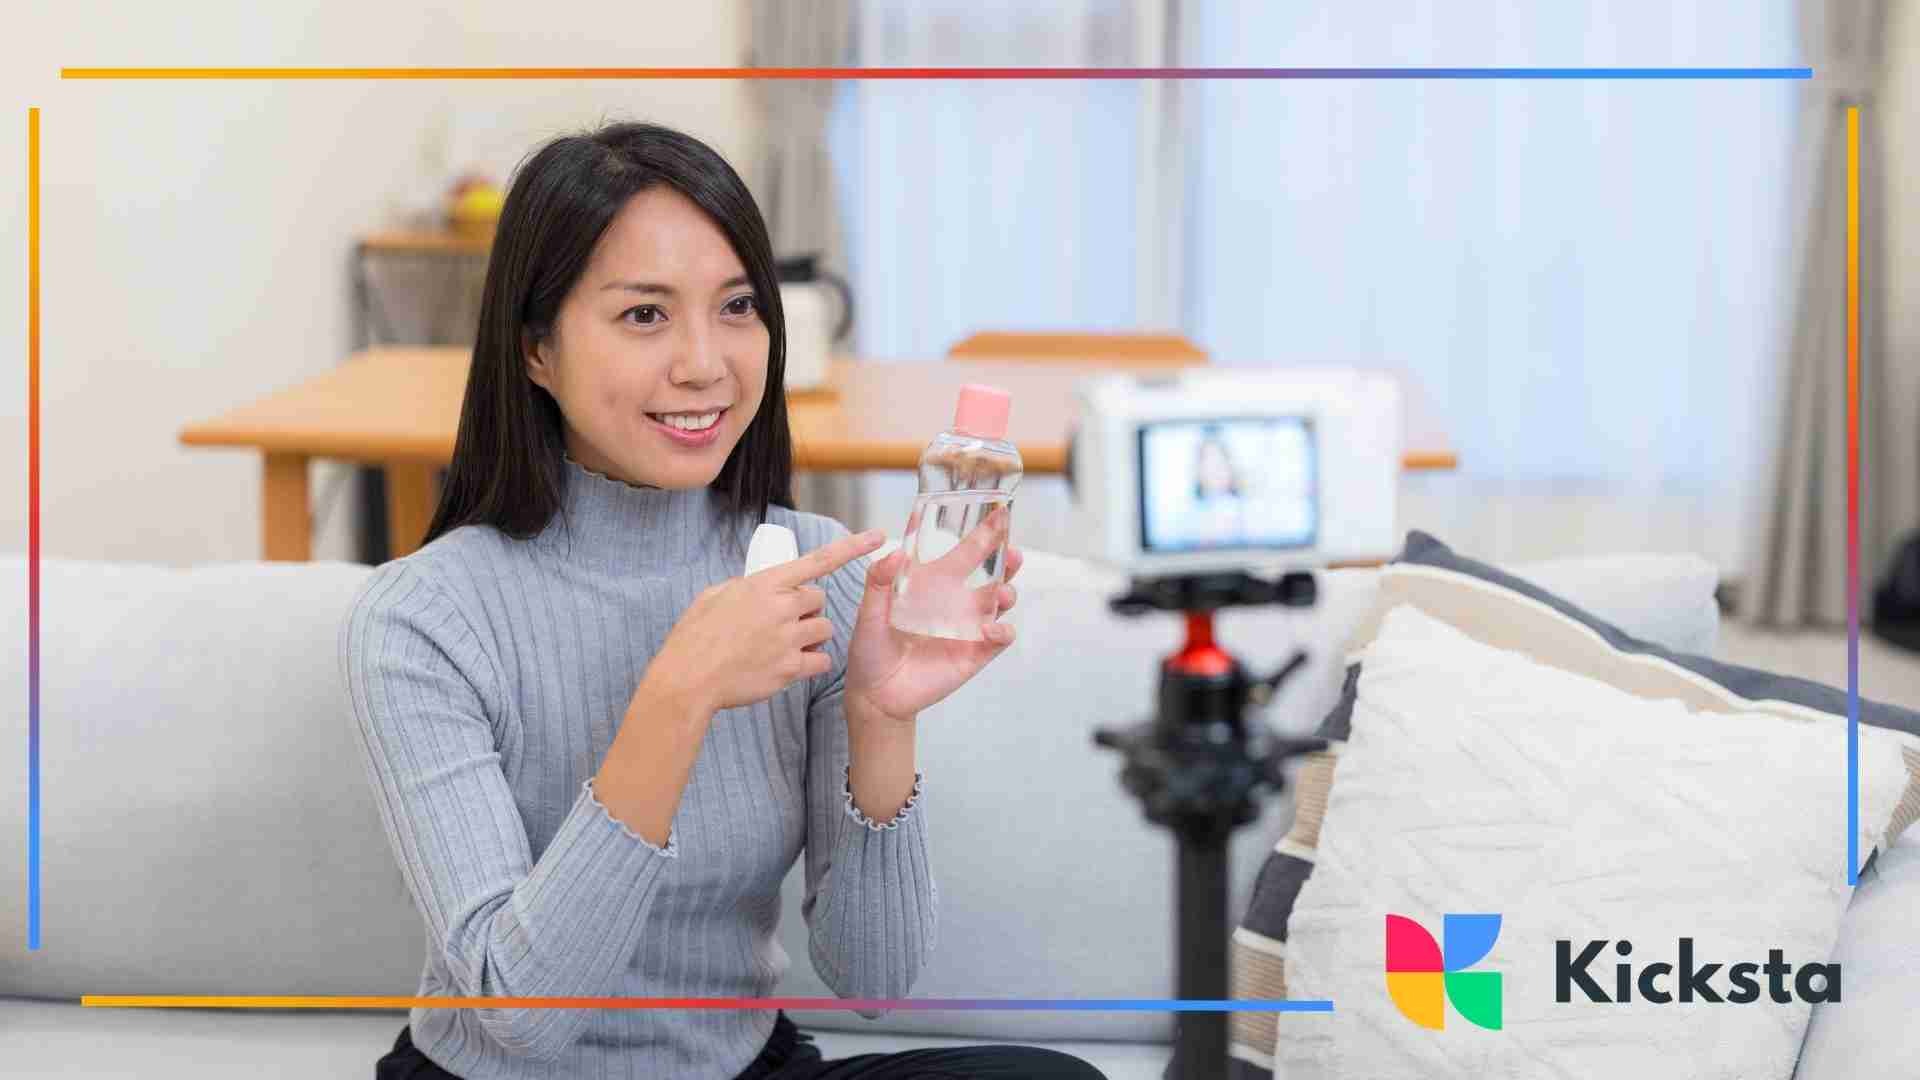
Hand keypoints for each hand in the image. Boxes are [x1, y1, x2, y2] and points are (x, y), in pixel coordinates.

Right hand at [640, 528, 887, 715]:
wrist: (688, 678)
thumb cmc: (695, 636)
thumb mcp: (715, 596)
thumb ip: (746, 587)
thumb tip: (761, 588)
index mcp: (764, 583)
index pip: (818, 560)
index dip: (852, 547)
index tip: (879, 536)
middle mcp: (782, 607)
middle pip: (819, 600)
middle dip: (806, 609)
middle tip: (781, 622)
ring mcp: (789, 638)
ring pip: (824, 630)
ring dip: (810, 636)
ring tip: (781, 645)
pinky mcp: (791, 668)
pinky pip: (820, 661)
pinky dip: (810, 664)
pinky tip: (786, 665)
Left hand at [845, 508, 1023, 723]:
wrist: (874, 694)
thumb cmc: (871, 649)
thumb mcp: (868, 612)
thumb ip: (878, 582)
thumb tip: (895, 552)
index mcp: (933, 586)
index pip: (962, 554)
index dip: (981, 535)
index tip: (996, 514)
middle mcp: (955, 603)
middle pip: (990, 574)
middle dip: (1006, 559)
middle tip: (1012, 551)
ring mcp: (968, 628)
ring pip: (999, 603)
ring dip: (1007, 593)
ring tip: (1001, 592)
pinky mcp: (974, 654)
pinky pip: (998, 639)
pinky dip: (1001, 632)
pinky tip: (990, 629)